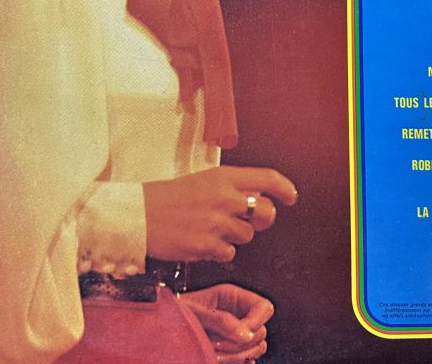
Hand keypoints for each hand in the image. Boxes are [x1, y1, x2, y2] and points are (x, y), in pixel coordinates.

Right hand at [143, 165, 296, 261]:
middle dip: (263, 219)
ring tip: (212, 228)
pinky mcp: (208, 246)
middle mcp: (225, 198)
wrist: (140, 215)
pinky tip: (203, 241)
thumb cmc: (169, 197)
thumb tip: (256, 198)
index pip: (267, 178)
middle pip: (266, 212)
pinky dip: (220, 251)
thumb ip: (231, 187)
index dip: (285, 188)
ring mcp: (217, 223)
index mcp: (223, 177)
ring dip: (235, 235)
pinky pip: (229, 253)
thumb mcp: (203, 181)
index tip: (291, 196)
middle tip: (252, 220)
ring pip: (247, 235)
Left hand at [180, 284, 272, 363]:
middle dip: (240, 343)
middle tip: (216, 345)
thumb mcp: (196, 311)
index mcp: (233, 297)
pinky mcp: (233, 350)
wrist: (163, 328)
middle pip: (261, 332)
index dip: (256, 322)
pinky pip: (247, 360)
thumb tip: (245, 334)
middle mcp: (239, 314)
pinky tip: (218, 358)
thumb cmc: (176, 313)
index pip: (264, 307)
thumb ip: (221, 320)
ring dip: (236, 355)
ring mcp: (237, 333)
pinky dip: (235, 362)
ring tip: (212, 353)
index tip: (241, 334)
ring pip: (256, 348)